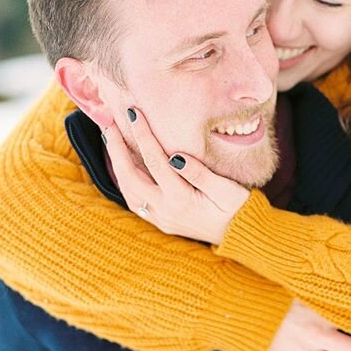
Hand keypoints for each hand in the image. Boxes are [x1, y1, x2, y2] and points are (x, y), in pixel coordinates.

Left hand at [103, 108, 249, 244]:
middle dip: (117, 150)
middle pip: (131, 177)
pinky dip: (125, 180)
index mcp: (181, 200)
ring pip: (128, 191)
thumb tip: (176, 156)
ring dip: (117, 165)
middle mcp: (165, 211)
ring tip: (111, 142)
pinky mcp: (161, 222)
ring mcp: (161, 219)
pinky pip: (135, 200)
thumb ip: (200, 173)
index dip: (143, 136)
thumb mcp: (227, 189)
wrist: (241, 236)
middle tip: (109, 126)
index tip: (134, 114)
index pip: (155, 162)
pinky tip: (124, 166)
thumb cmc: (238, 209)